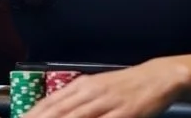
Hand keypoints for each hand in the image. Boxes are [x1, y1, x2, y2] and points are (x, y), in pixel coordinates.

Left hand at [25, 60, 190, 117]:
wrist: (156, 77)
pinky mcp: (124, 113)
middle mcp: (90, 93)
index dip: (34, 113)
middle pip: (59, 111)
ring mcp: (107, 103)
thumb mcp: (97, 87)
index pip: (51, 102)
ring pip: (76, 117)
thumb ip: (77, 100)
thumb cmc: (124, 85)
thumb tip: (55, 111)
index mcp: (82, 85)